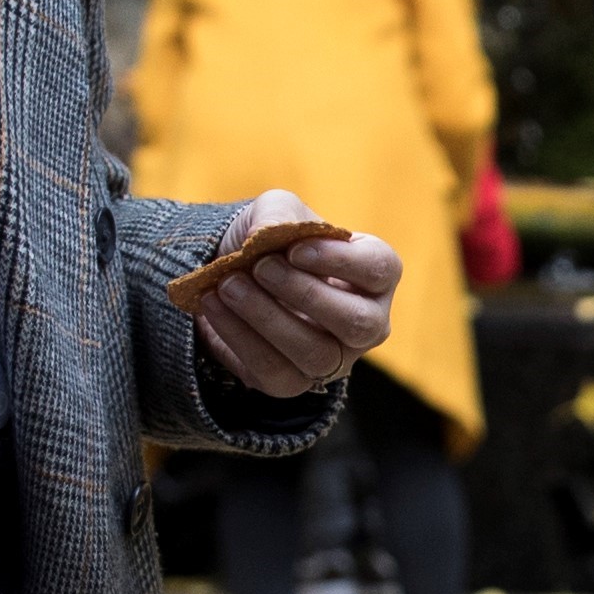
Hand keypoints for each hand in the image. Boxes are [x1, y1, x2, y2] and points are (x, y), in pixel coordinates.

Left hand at [197, 193, 398, 396]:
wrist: (233, 276)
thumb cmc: (273, 242)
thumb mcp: (275, 211)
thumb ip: (277, 213)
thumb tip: (267, 233)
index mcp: (375, 275)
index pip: (379, 269)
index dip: (339, 260)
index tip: (294, 249)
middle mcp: (367, 323)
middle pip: (358, 323)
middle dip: (305, 294)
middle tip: (260, 267)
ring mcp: (334, 359)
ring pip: (316, 354)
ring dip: (267, 318)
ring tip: (228, 285)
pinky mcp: (294, 382)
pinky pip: (274, 370)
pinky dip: (239, 335)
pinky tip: (213, 306)